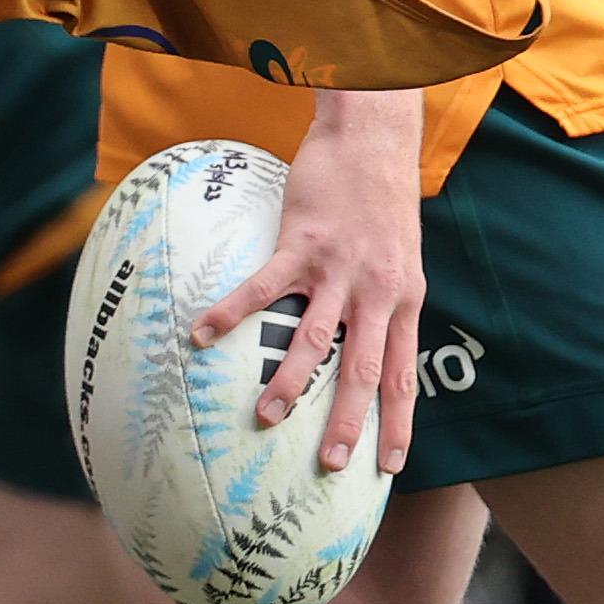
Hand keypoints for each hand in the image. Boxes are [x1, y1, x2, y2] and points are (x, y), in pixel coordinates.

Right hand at [191, 88, 426, 474]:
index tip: (390, 467)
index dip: (399, 422)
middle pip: (363, 369)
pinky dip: (229, 313)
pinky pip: (262, 287)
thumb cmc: (382, 199)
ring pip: (313, 338)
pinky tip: (199, 334)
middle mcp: (376, 292)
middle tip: (331, 465)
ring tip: (265, 418)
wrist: (373, 136)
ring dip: (289, 382)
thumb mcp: (401, 258)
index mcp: (404, 300)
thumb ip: (388, 301)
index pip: (403, 374)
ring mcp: (338, 269)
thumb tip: (370, 345)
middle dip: (348, 422)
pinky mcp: (302, 242)